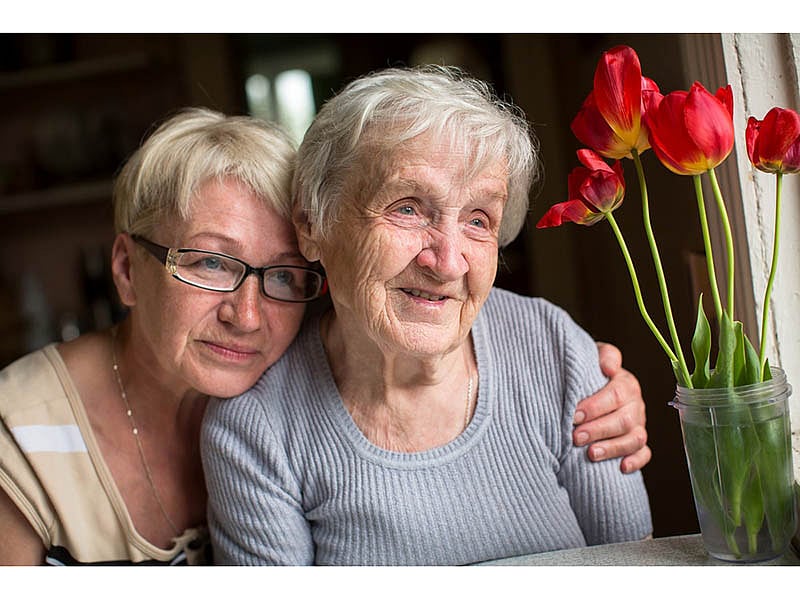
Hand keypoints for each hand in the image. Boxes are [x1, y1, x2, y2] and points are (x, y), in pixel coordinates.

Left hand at [572, 342, 650, 473]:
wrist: (590, 384)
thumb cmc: (588, 371)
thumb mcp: (593, 356)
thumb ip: (604, 356)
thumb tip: (608, 367)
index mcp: (626, 383)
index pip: (616, 394)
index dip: (595, 406)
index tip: (574, 415)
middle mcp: (636, 404)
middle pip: (624, 420)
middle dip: (598, 430)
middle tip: (575, 437)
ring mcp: (639, 424)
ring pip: (635, 439)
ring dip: (613, 448)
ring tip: (591, 454)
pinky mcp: (638, 442)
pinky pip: (644, 454)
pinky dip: (636, 461)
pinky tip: (621, 468)